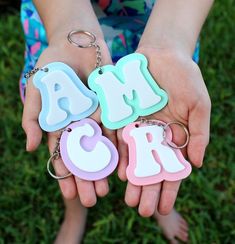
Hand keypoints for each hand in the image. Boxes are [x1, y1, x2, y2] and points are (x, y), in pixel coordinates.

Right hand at [22, 40, 115, 206]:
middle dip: (87, 178)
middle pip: (84, 157)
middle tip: (92, 199)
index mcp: (62, 125)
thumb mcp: (36, 92)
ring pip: (102, 148)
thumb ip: (32, 119)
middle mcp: (80, 125)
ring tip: (107, 187)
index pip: (63, 156)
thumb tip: (29, 148)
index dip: (66, 175)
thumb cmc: (51, 67)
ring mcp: (97, 118)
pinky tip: (123, 162)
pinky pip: (117, 129)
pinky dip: (120, 145)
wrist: (75, 45)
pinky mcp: (112, 108)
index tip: (69, 195)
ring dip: (104, 167)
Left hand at [117, 47, 210, 215]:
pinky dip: (121, 156)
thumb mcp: (199, 106)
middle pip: (151, 167)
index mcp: (175, 135)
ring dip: (133, 179)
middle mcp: (155, 135)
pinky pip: (121, 139)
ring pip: (135, 158)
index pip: (172, 168)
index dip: (169, 188)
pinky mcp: (124, 116)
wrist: (164, 55)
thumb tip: (196, 164)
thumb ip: (199, 134)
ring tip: (130, 200)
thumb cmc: (186, 78)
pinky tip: (120, 173)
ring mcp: (138, 127)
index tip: (165, 208)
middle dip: (148, 190)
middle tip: (144, 211)